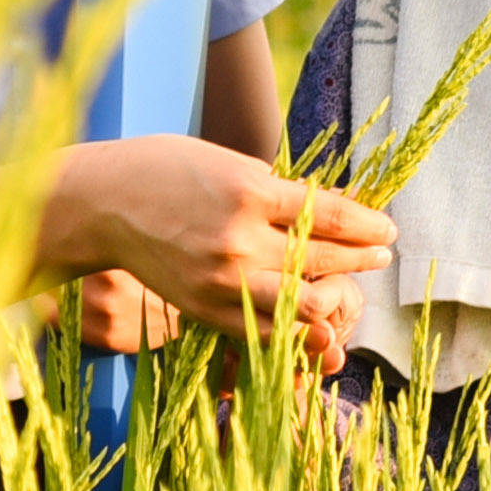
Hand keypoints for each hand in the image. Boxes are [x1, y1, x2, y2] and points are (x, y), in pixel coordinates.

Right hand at [55, 136, 397, 374]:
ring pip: (300, 300)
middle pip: (322, 258)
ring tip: (354, 284)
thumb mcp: (229, 163)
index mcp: (250, 192)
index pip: (330, 215)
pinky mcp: (204, 308)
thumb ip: (280, 190)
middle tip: (384, 252)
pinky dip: (293, 324)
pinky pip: (263, 327)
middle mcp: (239, 239)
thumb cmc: (166, 170)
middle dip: (361, 257)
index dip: (367, 224)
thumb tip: (337, 204)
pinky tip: (311, 313)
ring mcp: (221, 280)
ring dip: (336, 293)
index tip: (389, 228)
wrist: (102, 204)